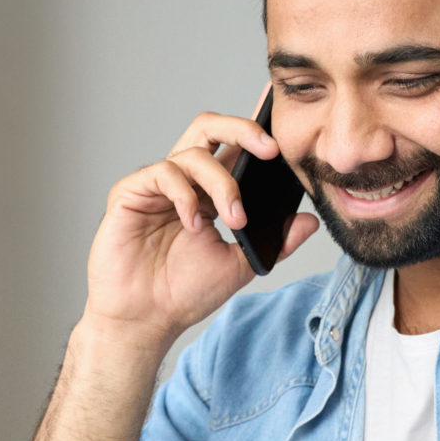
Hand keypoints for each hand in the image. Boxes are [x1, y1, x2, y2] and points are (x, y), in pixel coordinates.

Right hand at [81, 107, 317, 348]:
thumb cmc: (181, 294)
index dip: (254, 129)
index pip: (232, 149)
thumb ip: (274, 242)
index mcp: (207, 193)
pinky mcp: (130, 193)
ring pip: (193, 151)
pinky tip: (194, 223)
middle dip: (243, 129)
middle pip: (209, 129)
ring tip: (235, 218)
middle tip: (270, 148)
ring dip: (222, 182)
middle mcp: (182, 182)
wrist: (144, 321)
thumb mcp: (240, 266)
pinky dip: (185, 195)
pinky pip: (163, 173)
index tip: (281, 119)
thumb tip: (310, 221)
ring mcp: (155, 186)